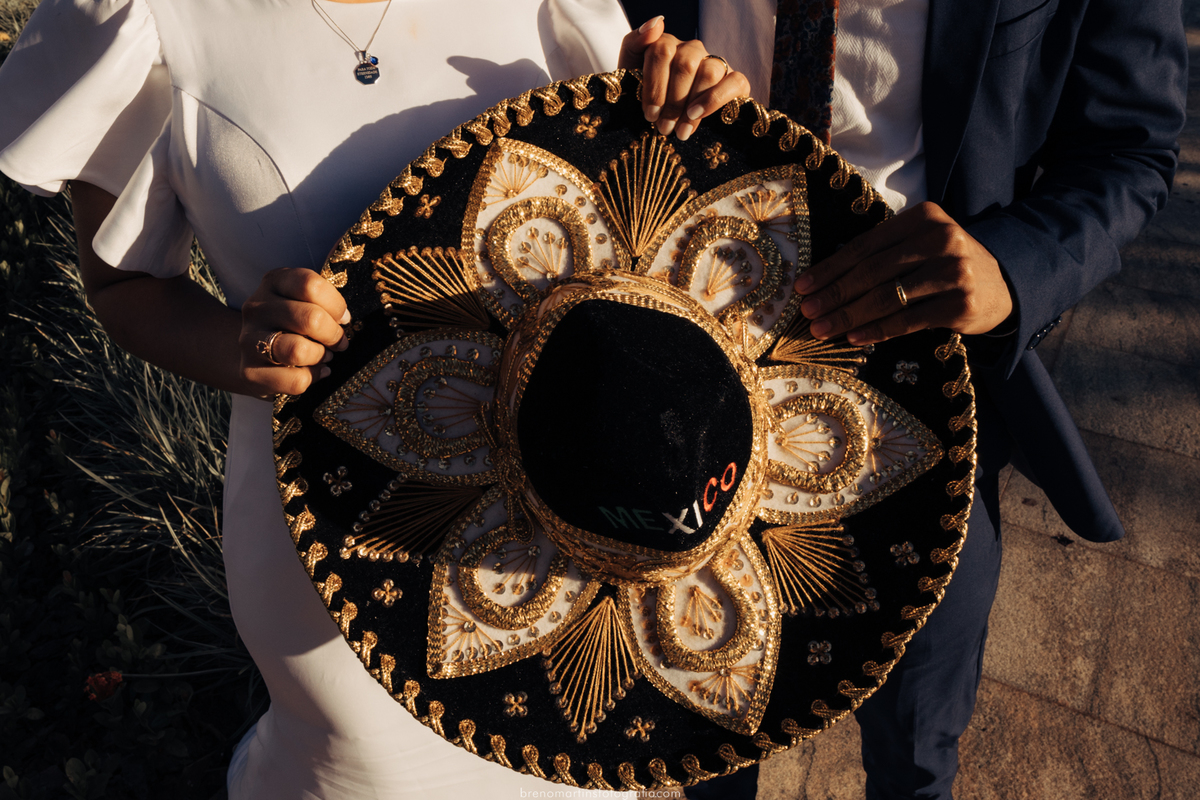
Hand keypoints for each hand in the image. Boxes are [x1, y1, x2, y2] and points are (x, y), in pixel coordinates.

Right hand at [238, 268, 349, 395]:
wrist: (256, 353)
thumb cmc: (292, 324)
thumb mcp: (304, 302)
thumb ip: (323, 303)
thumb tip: (343, 319)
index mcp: (274, 282)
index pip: (310, 285)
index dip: (335, 305)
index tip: (342, 318)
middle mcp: (257, 308)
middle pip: (310, 318)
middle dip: (333, 334)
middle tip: (339, 342)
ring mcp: (249, 340)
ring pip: (298, 350)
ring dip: (320, 356)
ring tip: (324, 355)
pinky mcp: (250, 372)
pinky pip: (296, 379)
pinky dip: (313, 377)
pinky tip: (314, 372)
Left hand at [618, 16, 750, 140]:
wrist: (665, 124)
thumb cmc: (647, 100)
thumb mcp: (630, 74)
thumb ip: (634, 43)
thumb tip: (657, 23)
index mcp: (667, 45)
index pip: (662, 51)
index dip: (654, 85)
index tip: (650, 114)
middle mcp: (692, 50)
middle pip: (685, 64)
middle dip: (672, 101)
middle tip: (664, 127)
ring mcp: (715, 64)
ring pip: (708, 72)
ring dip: (691, 105)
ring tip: (680, 130)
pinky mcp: (735, 81)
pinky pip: (734, 82)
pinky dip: (714, 100)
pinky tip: (697, 116)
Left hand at [794, 202, 1014, 344]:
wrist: (1004, 285)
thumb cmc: (947, 263)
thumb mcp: (921, 244)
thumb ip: (883, 252)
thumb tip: (824, 280)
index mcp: (924, 217)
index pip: (866, 245)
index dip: (830, 268)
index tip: (803, 286)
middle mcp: (940, 239)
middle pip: (872, 272)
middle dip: (834, 294)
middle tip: (807, 311)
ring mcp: (953, 272)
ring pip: (886, 297)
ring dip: (848, 316)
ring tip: (822, 329)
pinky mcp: (960, 305)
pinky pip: (907, 320)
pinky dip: (877, 331)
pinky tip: (855, 338)